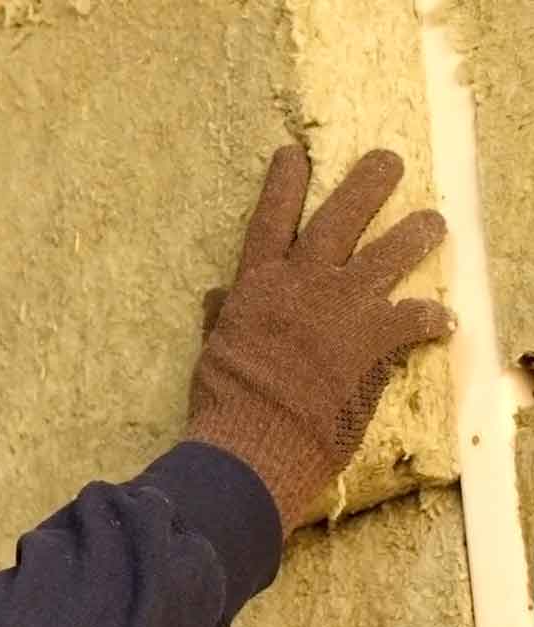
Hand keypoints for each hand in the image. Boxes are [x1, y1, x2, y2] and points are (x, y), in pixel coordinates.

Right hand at [186, 146, 452, 533]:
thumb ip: (223, 318)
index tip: (294, 153)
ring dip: (416, 234)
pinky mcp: (374, 340)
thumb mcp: (213, 351)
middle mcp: (303, 284)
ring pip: (390, 254)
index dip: (283, 184)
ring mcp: (342, 308)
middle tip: (389, 160)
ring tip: (435, 221)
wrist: (254, 441)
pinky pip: (416, 319)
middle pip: (340, 218)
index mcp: (256, 285)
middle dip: (367, 184)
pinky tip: (446, 322)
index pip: (270, 220)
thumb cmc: (224, 402)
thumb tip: (217, 298)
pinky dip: (432, 320)